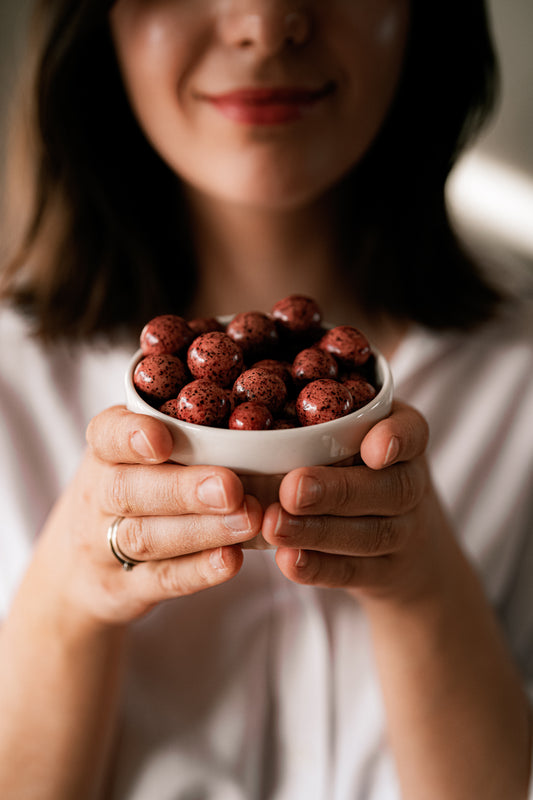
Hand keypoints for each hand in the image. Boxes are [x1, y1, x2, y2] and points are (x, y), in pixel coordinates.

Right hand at [33, 406, 261, 628]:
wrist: (75, 570)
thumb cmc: (129, 492)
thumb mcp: (132, 457)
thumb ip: (182, 434)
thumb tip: (253, 416)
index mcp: (103, 453)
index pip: (106, 436)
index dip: (130, 436)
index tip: (162, 439)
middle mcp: (98, 497)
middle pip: (128, 490)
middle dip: (182, 489)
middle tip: (231, 488)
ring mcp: (104, 547)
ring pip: (145, 537)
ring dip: (201, 529)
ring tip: (248, 520)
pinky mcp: (125, 589)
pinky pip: (160, 579)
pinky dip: (198, 571)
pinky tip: (232, 559)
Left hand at [261, 401, 448, 604]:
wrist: (411, 550)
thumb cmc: (359, 469)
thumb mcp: (357, 432)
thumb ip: (320, 414)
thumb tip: (257, 377)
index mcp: (404, 440)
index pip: (414, 432)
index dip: (397, 439)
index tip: (373, 448)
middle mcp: (410, 485)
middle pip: (389, 488)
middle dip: (338, 490)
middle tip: (291, 489)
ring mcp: (404, 534)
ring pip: (371, 533)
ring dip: (320, 531)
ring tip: (276, 526)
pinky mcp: (385, 573)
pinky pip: (356, 572)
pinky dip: (320, 568)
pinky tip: (288, 560)